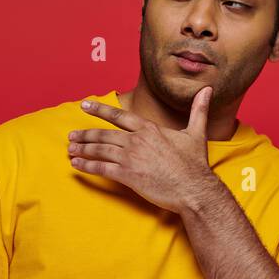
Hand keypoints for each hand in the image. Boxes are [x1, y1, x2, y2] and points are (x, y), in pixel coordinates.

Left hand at [68, 85, 221, 213]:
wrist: (194, 188)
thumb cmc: (195, 164)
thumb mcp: (197, 133)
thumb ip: (198, 111)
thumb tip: (207, 90)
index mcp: (149, 129)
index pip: (119, 115)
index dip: (99, 109)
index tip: (85, 105)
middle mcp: (137, 140)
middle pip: (103, 134)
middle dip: (85, 134)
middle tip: (71, 135)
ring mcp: (131, 157)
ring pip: (99, 149)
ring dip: (82, 149)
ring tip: (70, 149)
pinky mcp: (128, 175)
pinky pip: (102, 168)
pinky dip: (87, 165)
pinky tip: (77, 164)